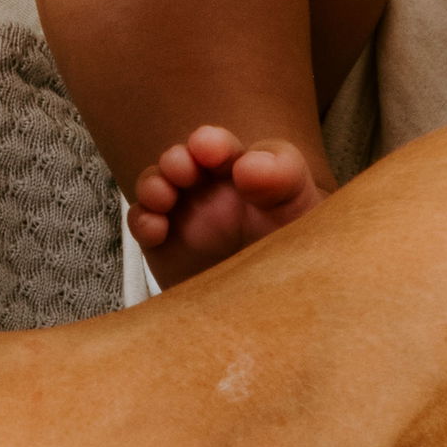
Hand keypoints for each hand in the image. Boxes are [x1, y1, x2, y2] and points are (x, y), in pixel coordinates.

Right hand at [131, 124, 330, 287]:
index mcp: (250, 172)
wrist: (276, 303)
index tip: (209, 148)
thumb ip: (284, 179)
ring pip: (157, 184)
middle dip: (179, 158)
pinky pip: (144, 223)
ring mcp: (186, 214)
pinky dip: (143, 220)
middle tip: (183, 171)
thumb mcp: (304, 211)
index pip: (230, 147)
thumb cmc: (297, 248)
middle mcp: (214, 188)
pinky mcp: (164, 245)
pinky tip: (155, 230)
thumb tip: (247, 165)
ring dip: (155, 183)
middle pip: (186, 158)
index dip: (215, 143)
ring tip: (163, 197)